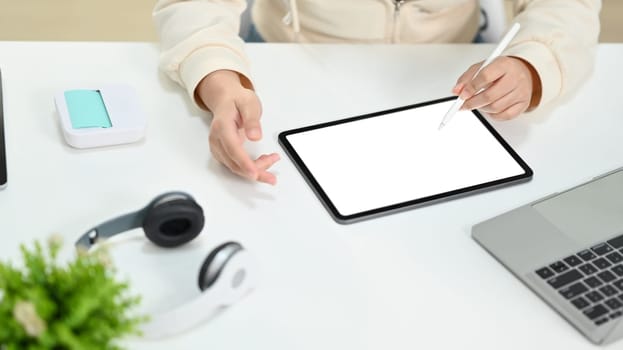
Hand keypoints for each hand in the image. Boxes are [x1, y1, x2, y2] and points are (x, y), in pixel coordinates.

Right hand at [196, 70, 279, 184]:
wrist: (225, 99)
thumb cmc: (237, 100)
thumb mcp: (249, 104)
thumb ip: (252, 120)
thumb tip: (255, 136)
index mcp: (222, 126)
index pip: (232, 148)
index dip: (244, 163)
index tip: (255, 173)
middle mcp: (217, 139)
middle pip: (234, 162)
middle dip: (255, 171)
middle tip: (272, 175)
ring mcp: (218, 147)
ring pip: (235, 167)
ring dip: (255, 169)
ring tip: (272, 159)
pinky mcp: (222, 152)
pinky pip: (235, 165)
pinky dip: (250, 167)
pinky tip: (262, 161)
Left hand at [453, 56, 541, 119]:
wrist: (521, 72)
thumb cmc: (499, 70)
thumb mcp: (481, 67)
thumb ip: (467, 78)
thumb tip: (456, 91)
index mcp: (504, 64)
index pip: (485, 76)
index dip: (471, 88)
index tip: (461, 95)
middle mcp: (515, 77)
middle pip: (490, 96)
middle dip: (472, 103)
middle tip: (463, 105)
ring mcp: (521, 92)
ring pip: (495, 108)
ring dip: (481, 108)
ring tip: (478, 103)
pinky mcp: (523, 103)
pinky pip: (504, 116)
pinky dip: (493, 115)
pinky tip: (489, 108)